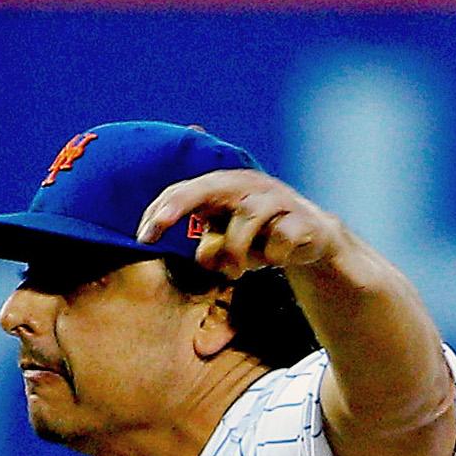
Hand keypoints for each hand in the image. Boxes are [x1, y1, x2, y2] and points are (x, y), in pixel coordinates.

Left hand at [136, 170, 347, 280]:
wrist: (313, 237)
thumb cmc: (260, 237)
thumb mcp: (228, 241)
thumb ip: (209, 246)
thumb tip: (200, 258)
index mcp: (226, 186)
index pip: (186, 191)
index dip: (162, 211)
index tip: (142, 238)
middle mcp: (249, 185)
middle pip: (210, 186)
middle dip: (180, 204)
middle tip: (157, 226)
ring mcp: (277, 199)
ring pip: (247, 218)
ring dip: (236, 250)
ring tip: (236, 270)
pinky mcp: (302, 219)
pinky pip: (280, 239)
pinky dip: (273, 256)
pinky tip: (276, 260)